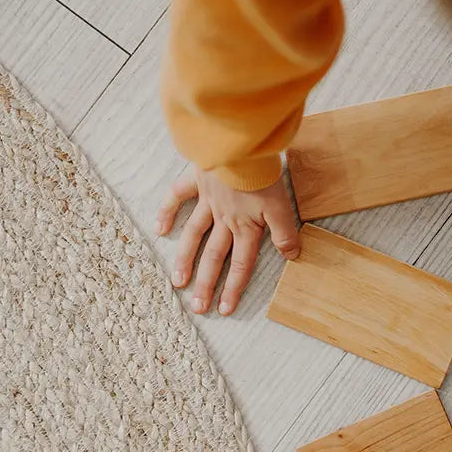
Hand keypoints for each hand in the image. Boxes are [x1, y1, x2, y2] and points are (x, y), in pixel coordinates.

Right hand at [155, 166, 299, 314]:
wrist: (240, 142)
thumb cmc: (262, 172)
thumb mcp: (281, 205)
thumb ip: (284, 233)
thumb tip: (292, 256)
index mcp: (245, 227)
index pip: (240, 265)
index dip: (233, 289)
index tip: (223, 310)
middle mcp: (225, 219)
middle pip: (214, 257)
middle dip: (205, 284)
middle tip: (196, 307)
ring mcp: (208, 201)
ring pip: (194, 235)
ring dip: (185, 259)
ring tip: (177, 281)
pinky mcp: (197, 179)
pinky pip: (178, 196)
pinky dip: (168, 211)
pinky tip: (159, 228)